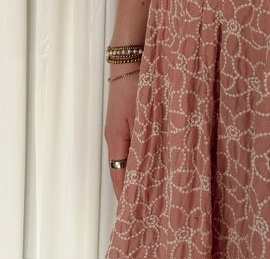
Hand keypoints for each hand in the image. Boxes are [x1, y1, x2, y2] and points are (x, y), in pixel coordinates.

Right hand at [104, 66, 140, 198]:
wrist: (130, 60)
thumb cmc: (134, 83)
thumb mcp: (142, 115)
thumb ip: (145, 139)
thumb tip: (149, 164)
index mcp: (116, 139)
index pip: (119, 175)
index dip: (125, 193)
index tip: (132, 210)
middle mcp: (116, 136)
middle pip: (123, 168)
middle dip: (134, 185)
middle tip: (146, 202)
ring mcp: (121, 127)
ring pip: (129, 155)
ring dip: (138, 169)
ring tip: (152, 185)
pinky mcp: (127, 118)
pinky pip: (133, 143)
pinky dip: (141, 154)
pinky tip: (154, 156)